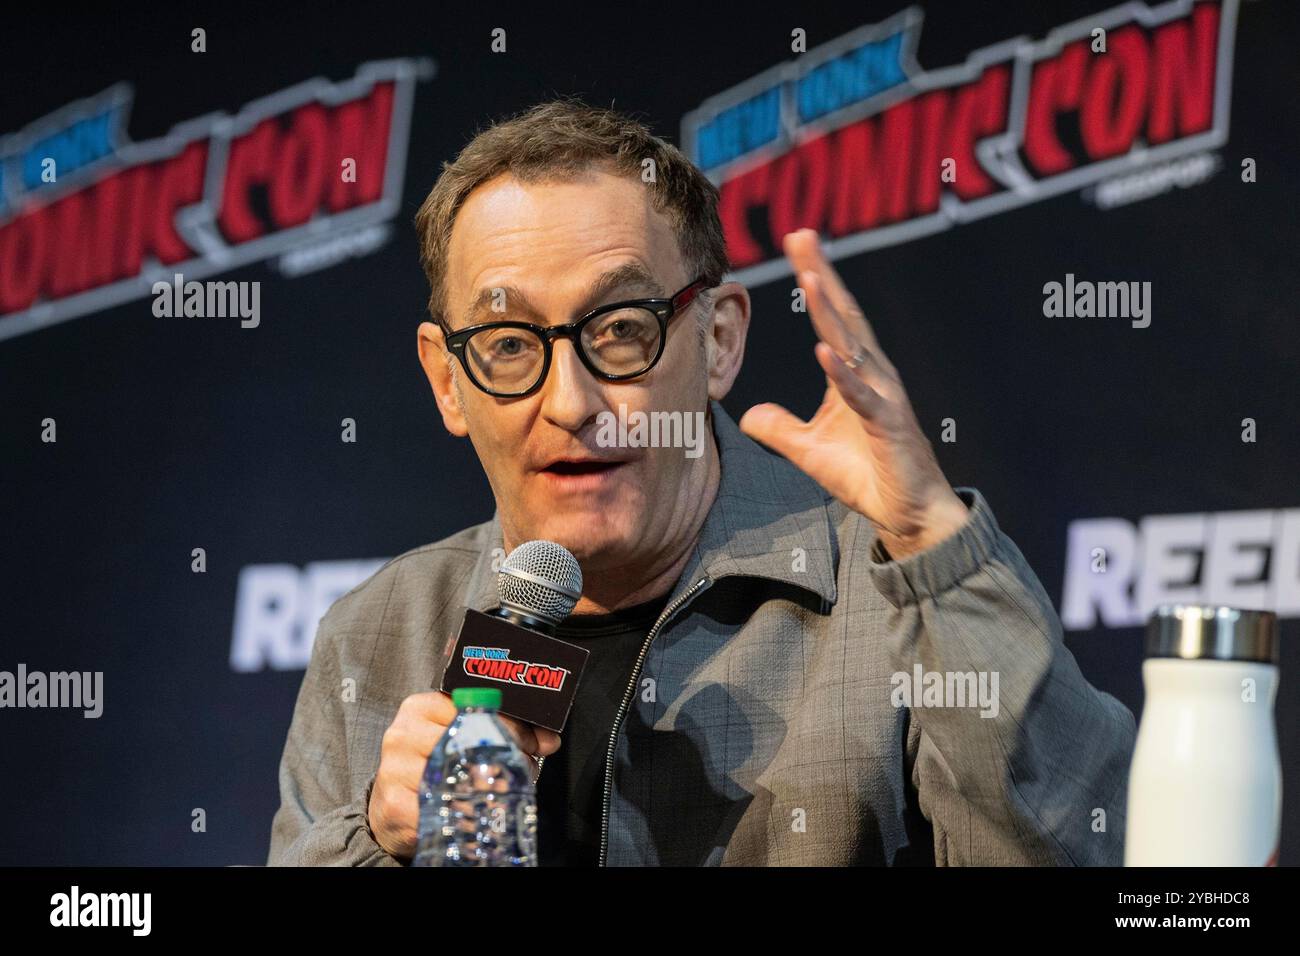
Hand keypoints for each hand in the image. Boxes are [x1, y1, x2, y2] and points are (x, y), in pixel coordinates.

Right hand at [368, 690, 560, 860]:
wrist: (395, 809)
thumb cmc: (436, 767)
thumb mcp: (466, 741)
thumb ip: (508, 733)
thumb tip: (549, 740)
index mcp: (421, 708)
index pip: (474, 707)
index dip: (512, 726)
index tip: (533, 742)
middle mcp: (403, 733)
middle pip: (468, 740)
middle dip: (507, 756)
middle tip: (525, 770)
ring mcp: (394, 769)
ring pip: (458, 776)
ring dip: (492, 789)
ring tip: (504, 794)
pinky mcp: (394, 804)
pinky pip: (441, 809)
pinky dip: (466, 815)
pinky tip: (476, 815)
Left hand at [739, 229, 969, 559]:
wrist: (908, 512)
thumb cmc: (867, 476)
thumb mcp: (809, 450)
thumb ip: (780, 429)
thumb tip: (749, 414)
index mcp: (855, 373)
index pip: (831, 318)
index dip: (816, 279)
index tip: (798, 242)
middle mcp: (872, 375)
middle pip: (843, 315)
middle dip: (823, 274)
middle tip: (802, 236)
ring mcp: (882, 397)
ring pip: (853, 346)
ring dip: (831, 312)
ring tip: (811, 278)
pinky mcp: (887, 426)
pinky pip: (861, 397)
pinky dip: (842, 375)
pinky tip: (825, 352)